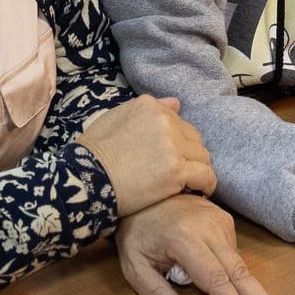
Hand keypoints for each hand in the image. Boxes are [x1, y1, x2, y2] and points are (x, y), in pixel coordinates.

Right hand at [77, 95, 216, 215]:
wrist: (86, 179)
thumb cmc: (94, 152)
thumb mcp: (114, 119)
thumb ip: (147, 110)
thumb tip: (177, 103)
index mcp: (149, 105)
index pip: (177, 120)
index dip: (175, 139)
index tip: (169, 154)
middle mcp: (164, 120)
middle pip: (192, 137)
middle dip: (189, 153)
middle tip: (180, 170)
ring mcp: (172, 145)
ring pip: (202, 155)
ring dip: (198, 168)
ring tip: (191, 182)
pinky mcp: (177, 170)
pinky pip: (206, 175)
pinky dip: (207, 184)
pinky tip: (202, 191)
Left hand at [115, 195, 294, 294]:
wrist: (141, 194)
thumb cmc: (136, 231)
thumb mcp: (135, 265)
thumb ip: (155, 293)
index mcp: (185, 238)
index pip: (216, 280)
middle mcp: (207, 226)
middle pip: (238, 270)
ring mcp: (217, 218)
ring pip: (237, 262)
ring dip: (243, 286)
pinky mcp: (222, 217)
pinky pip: (233, 250)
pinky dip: (231, 268)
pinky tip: (220, 274)